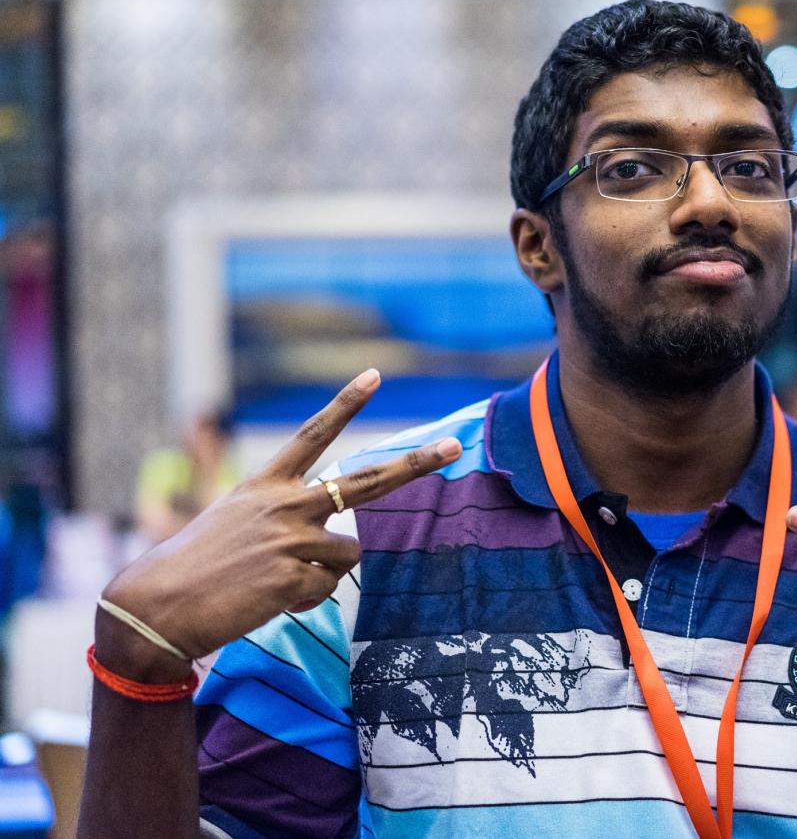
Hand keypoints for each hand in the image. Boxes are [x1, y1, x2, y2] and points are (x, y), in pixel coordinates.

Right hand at [97, 369, 461, 678]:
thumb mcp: (236, 523)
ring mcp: (293, 540)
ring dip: (323, 573)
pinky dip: (303, 600)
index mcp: (267, 485)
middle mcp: (286, 504)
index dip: (345, 404)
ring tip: (275, 581)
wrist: (158, 604)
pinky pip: (326, 590)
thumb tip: (335, 545)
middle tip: (454, 446)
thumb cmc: (196, 566)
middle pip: (367, 482)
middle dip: (415, 464)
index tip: (374, 374)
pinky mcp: (294, 578)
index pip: (313, 434)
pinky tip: (267, 601)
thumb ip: (283, 520)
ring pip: (349, 554)